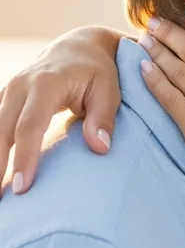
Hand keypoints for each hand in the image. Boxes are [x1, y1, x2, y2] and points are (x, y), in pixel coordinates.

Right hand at [0, 26, 123, 195]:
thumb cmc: (99, 71)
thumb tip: (100, 148)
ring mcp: (7, 91)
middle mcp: (19, 86)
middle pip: (0, 131)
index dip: (25, 157)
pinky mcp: (4, 99)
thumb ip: (103, 117)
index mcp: (45, 83)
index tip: (23, 188)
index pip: (29, 126)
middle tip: (2, 201)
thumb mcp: (110, 90)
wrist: (81, 46)